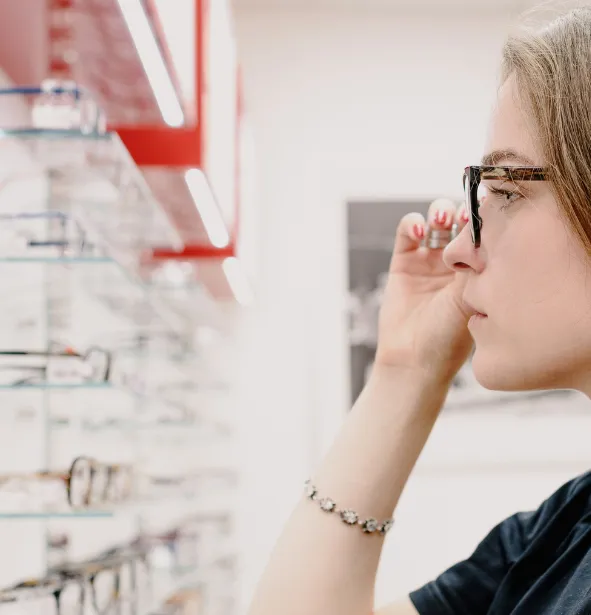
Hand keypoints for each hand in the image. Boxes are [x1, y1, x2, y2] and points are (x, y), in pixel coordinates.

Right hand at [373, 198, 473, 386]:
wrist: (414, 359)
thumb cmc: (449, 337)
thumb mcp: (472, 298)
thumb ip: (478, 264)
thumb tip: (488, 229)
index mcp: (479, 269)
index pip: (486, 232)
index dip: (486, 217)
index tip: (489, 210)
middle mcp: (455, 262)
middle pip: (462, 220)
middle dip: (464, 212)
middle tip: (465, 217)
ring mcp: (429, 260)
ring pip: (436, 220)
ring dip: (440, 212)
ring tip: (442, 221)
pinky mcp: (403, 262)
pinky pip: (407, 231)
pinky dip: (411, 223)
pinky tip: (418, 231)